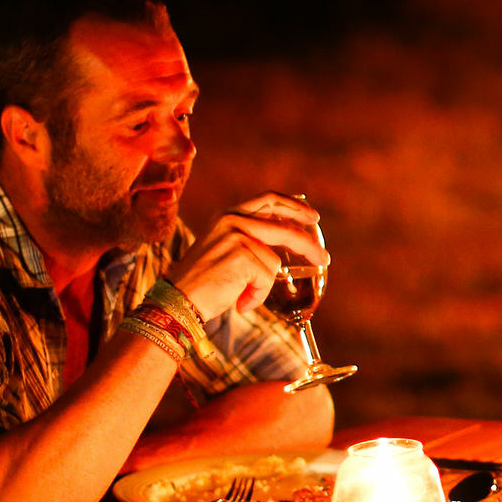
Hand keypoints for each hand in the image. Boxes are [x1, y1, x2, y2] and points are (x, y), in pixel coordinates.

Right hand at [166, 192, 327, 318]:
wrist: (177, 301)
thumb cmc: (204, 283)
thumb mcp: (226, 250)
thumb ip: (251, 240)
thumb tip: (288, 243)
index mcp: (228, 215)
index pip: (268, 200)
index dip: (295, 206)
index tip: (313, 217)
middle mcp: (231, 220)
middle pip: (284, 229)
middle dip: (308, 245)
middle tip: (324, 258)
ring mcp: (236, 236)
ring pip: (273, 262)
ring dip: (262, 285)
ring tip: (239, 293)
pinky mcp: (241, 256)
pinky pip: (267, 278)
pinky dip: (256, 295)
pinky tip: (237, 299)